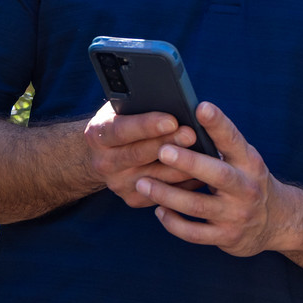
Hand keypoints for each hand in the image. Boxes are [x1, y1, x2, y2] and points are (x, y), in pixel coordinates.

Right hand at [84, 102, 199, 206]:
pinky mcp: (133, 199)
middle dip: (168, 144)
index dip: (147, 125)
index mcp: (98, 134)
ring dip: (181, 166)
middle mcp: (104, 162)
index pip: (122, 130)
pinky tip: (201, 171)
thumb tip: (172, 103)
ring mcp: (118, 184)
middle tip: (192, 134)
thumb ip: (139, 107)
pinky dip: (184, 182)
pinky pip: (163, 193)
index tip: (172, 120)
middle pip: (139, 154)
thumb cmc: (121, 123)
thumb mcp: (121, 110)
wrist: (102, 155)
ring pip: (155, 177)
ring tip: (204, 153)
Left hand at [135, 102, 292, 255]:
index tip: (201, 107)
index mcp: (250, 162)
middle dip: (189, 163)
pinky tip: (158, 210)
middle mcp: (246, 188)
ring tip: (143, 182)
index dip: (218, 124)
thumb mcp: (244, 161)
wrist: (276, 222)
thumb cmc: (247, 180)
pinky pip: (194, 233)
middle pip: (217, 174)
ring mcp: (237, 215)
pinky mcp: (226, 237)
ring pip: (198, 206)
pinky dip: (173, 222)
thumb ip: (221, 146)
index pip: (233, 140)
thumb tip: (184, 119)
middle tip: (162, 150)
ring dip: (168, 195)